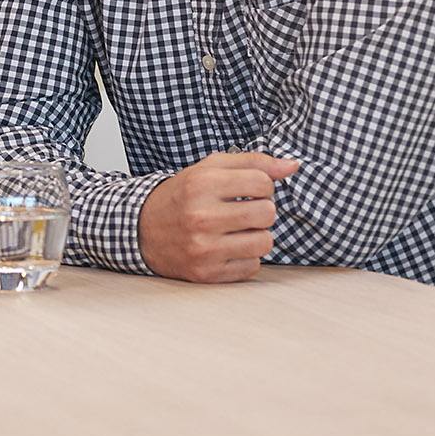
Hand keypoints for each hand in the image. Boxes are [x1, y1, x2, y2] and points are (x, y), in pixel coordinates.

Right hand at [138, 151, 299, 282]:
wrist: (141, 230)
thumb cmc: (182, 197)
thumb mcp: (209, 169)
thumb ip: (252, 162)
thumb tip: (293, 166)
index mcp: (201, 184)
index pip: (263, 183)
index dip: (261, 186)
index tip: (246, 190)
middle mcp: (201, 216)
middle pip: (267, 213)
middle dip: (260, 211)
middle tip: (242, 211)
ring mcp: (203, 248)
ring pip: (265, 242)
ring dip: (256, 236)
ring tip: (236, 230)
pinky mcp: (206, 273)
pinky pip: (252, 266)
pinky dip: (245, 258)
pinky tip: (227, 248)